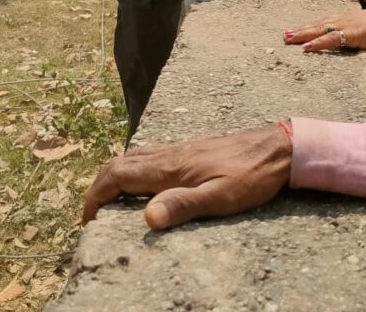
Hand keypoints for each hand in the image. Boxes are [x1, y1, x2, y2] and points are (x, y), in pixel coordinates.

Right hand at [82, 125, 290, 230]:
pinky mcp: (190, 151)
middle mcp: (169, 155)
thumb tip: (146, 218)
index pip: (118, 175)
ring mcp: (179, 150)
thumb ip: (183, 206)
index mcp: (171, 167)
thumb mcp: (220, 197)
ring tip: (110, 200)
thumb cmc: (252, 176)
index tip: (87, 219)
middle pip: (120, 163)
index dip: (96, 195)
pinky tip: (144, 183)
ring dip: (115, 175)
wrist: (278, 147)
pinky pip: (149, 156)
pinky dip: (133, 169)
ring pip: (133, 157)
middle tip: (92, 214)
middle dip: (99, 186)